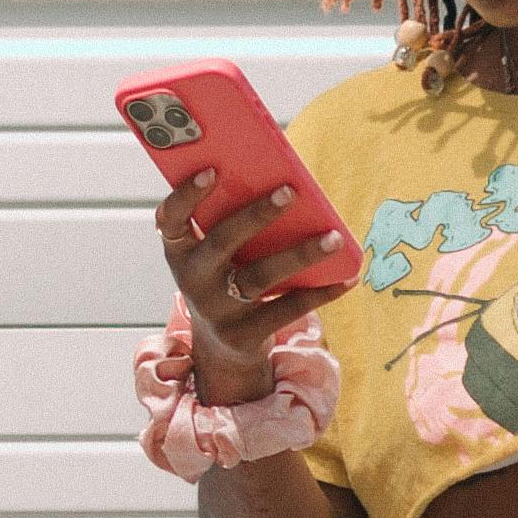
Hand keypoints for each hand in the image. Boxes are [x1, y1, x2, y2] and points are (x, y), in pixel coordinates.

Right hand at [154, 167, 352, 406]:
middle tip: (289, 192)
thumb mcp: (217, 254)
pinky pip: (286, 310)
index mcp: (180, 251)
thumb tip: (286, 184)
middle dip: (255, 216)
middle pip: (222, 242)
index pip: (170, 219)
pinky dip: (320, 293)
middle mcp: (192, 280)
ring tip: (334, 237)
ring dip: (299, 255)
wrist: (222, 347)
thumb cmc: (228, 277)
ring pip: (260, 277)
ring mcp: (217, 310)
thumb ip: (234, 222)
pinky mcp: (243, 335)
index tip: (211, 170)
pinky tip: (347, 277)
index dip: (186, 195)